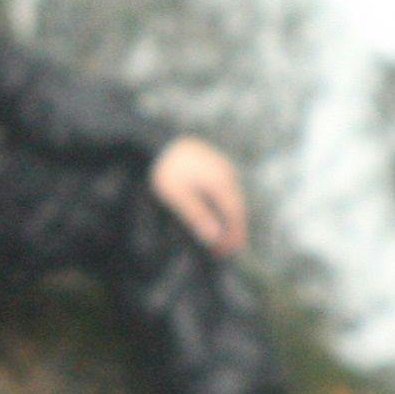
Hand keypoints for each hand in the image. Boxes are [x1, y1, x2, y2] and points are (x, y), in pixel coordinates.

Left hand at [150, 137, 249, 256]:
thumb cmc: (165, 169)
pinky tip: (214, 217)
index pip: (235, 214)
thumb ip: (197, 216)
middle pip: (236, 208)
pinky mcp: (214, 165)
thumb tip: (215, 237)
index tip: (227, 252)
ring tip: (217, 238)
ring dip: (227, 220)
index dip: (234, 235)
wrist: (157, 141)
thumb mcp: (178, 197)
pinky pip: (225, 191)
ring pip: (232, 199)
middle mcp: (226, 174)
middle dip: (232, 231)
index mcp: (220, 182)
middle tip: (222, 251)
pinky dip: (222, 207)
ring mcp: (222, 168)